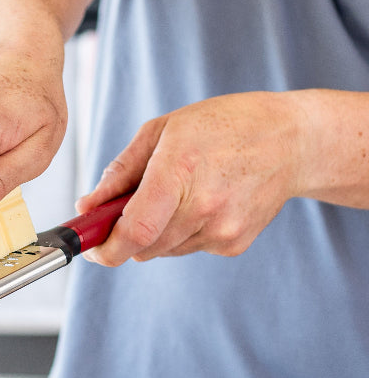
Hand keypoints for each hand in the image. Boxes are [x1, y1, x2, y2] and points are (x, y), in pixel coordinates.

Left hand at [78, 92, 302, 264]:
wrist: (291, 140)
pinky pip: (187, 248)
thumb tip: (86, 206)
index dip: (105, 248)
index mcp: (179, 172)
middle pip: (142, 247)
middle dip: (123, 236)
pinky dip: (180, 233)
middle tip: (122, 211)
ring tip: (175, 194)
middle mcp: (203, 207)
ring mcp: (222, 229)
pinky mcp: (234, 244)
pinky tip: (201, 202)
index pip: (134, 231)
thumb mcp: (162, 131)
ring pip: (162, 250)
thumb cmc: (221, 127)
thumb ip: (119, 172)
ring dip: (153, 233)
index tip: (89, 247)